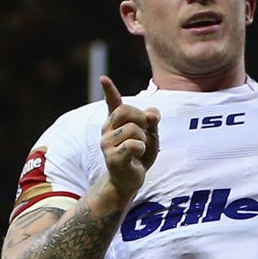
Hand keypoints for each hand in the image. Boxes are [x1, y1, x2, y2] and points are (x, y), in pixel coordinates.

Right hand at [99, 76, 159, 201]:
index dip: (109, 90)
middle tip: (145, 131)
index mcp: (115, 122)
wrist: (130, 179)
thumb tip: (153, 114)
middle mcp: (107, 130)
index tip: (104, 79)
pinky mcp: (112, 157)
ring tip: (140, 148)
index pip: (112, 102)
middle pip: (126, 110)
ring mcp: (106, 143)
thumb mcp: (151, 134)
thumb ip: (153, 121)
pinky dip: (142, 149)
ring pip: (133, 128)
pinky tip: (137, 156)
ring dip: (144, 138)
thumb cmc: (139, 154)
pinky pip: (134, 144)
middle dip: (141, 118)